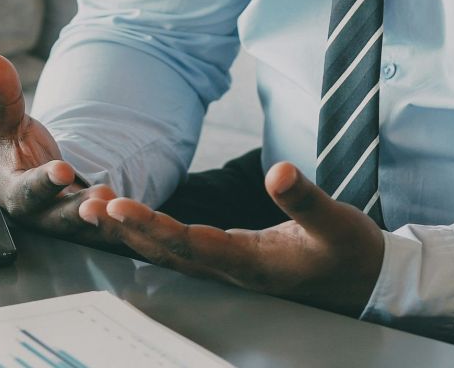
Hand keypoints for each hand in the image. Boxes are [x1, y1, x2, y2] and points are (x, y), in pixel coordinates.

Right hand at [0, 53, 114, 243]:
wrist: (29, 174)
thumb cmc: (13, 146)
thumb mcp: (6, 120)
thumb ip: (3, 94)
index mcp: (13, 193)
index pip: (28, 190)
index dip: (45, 182)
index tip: (63, 170)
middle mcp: (40, 215)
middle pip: (59, 217)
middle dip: (79, 210)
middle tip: (99, 199)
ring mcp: (67, 224)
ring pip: (87, 227)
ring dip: (104, 220)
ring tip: (119, 202)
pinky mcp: (91, 226)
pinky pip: (108, 228)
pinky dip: (122, 224)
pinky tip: (140, 212)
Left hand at [80, 161, 385, 315]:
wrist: (368, 282)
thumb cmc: (352, 253)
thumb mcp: (338, 222)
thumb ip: (306, 200)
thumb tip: (279, 171)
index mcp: (253, 264)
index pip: (191, 244)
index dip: (152, 225)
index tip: (117, 205)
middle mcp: (232, 271)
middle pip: (165, 251)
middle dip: (123, 228)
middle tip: (85, 202)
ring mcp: (228, 267)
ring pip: (167, 252)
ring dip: (130, 231)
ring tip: (94, 204)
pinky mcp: (230, 259)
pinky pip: (179, 248)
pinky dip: (149, 231)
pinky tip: (128, 216)